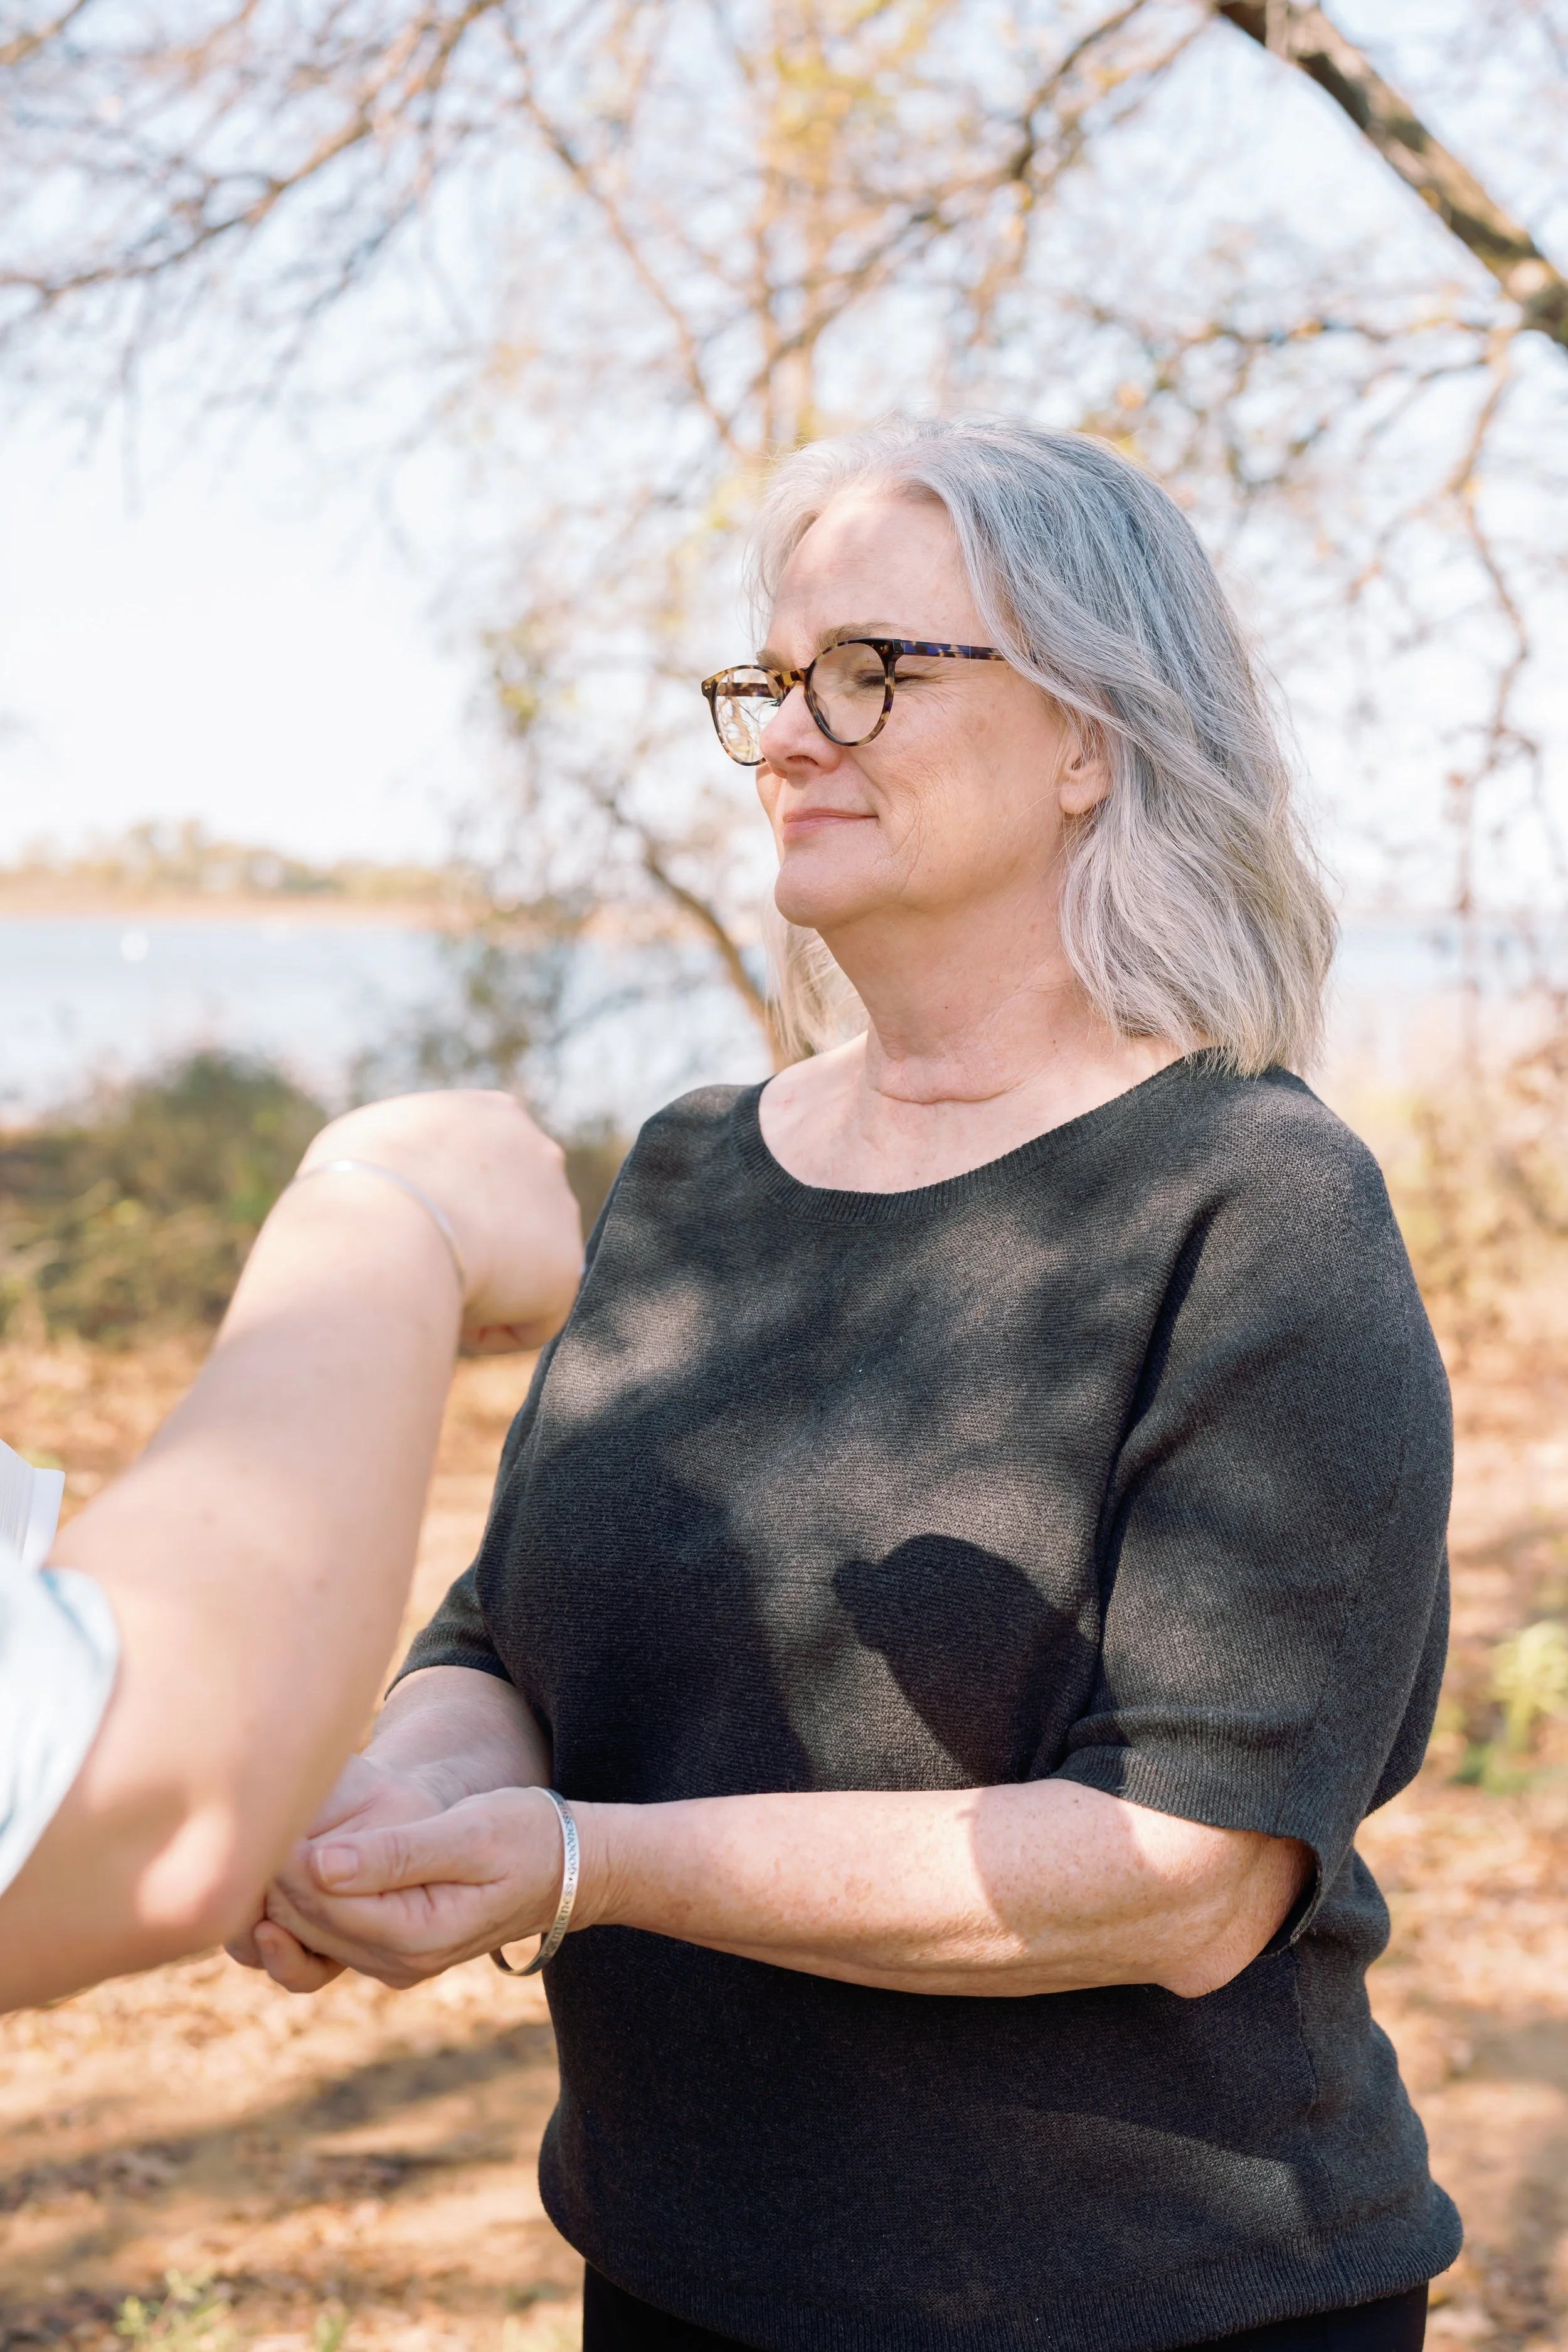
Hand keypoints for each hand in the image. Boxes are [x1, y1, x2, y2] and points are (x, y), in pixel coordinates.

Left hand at [258, 1786, 567, 1990]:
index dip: (285, 1853)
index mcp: (415, 1936)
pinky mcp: (387, 1946)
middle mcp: (395, 1962)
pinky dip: (301, 1893)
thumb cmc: (526, 1837)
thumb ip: (397, 1852)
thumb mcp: (472, 1834)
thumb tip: (319, 1863)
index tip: (266, 1801)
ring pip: (305, 1929)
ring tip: (262, 1827)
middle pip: (303, 1920)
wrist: (567, 1868)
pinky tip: (292, 1852)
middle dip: (273, 1871)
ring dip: (279, 1884)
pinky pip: (324, 1929)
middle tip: (247, 1806)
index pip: (321, 1899)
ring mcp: (388, 1961)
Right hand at [298, 1091, 583, 1350]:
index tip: (413, 1229)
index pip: (485, 1169)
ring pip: (520, 1270)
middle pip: (510, 1218)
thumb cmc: (352, 1184)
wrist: (384, 1222)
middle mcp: (541, 1152)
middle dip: (473, 1246)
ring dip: (480, 1287)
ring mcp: (561, 1210)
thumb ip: (407, 1160)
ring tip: (427, 1288)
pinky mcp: (568, 1270)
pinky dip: (489, 1331)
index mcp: (494, 1115)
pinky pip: (528, 1320)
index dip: (447, 1208)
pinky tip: (449, 1314)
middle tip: (421, 1266)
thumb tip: (398, 1190)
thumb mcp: (369, 1144)